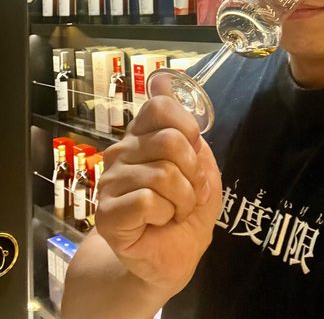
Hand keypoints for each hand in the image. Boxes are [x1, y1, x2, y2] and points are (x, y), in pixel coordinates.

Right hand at [95, 74, 222, 296]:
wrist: (170, 259)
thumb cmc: (186, 211)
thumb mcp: (202, 168)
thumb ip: (187, 128)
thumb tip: (163, 78)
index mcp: (144, 135)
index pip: (160, 107)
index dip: (187, 127)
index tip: (194, 153)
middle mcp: (123, 151)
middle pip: (169, 140)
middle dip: (194, 172)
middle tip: (191, 192)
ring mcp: (111, 181)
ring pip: (163, 173)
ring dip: (184, 199)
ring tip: (176, 211)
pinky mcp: (107, 212)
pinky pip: (149, 200)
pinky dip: (167, 214)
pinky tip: (160, 222)